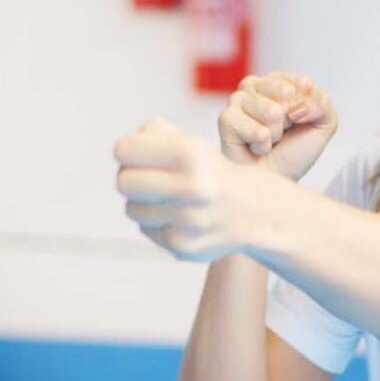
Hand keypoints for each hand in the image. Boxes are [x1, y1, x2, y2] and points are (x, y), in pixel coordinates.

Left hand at [114, 118, 262, 261]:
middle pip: (123, 182)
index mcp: (191, 153)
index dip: (128, 151)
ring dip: (144, 202)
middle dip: (131, 178)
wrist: (256, 211)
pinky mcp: (183, 246)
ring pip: (132, 208)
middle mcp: (191, 186)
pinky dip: (158, 222)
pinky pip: (147, 229)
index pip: (124, 150)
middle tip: (147, 178)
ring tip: (169, 198)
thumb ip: (155, 135)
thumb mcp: (193, 143)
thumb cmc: (213, 172)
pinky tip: (179, 216)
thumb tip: (124, 150)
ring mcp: (187, 220)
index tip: (137, 155)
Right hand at [218, 72, 337, 180]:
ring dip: (275, 134)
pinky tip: (255, 148)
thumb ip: (323, 104)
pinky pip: (257, 130)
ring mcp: (237, 100)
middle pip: (286, 93)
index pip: (301, 83)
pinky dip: (262, 145)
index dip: (306, 108)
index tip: (299, 121)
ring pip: (272, 112)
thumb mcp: (323, 126)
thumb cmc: (293, 152)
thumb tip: (305, 98)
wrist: (274, 181)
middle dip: (290, 120)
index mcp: (278, 82)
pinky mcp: (226, 119)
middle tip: (281, 132)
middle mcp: (255, 86)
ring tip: (267, 140)